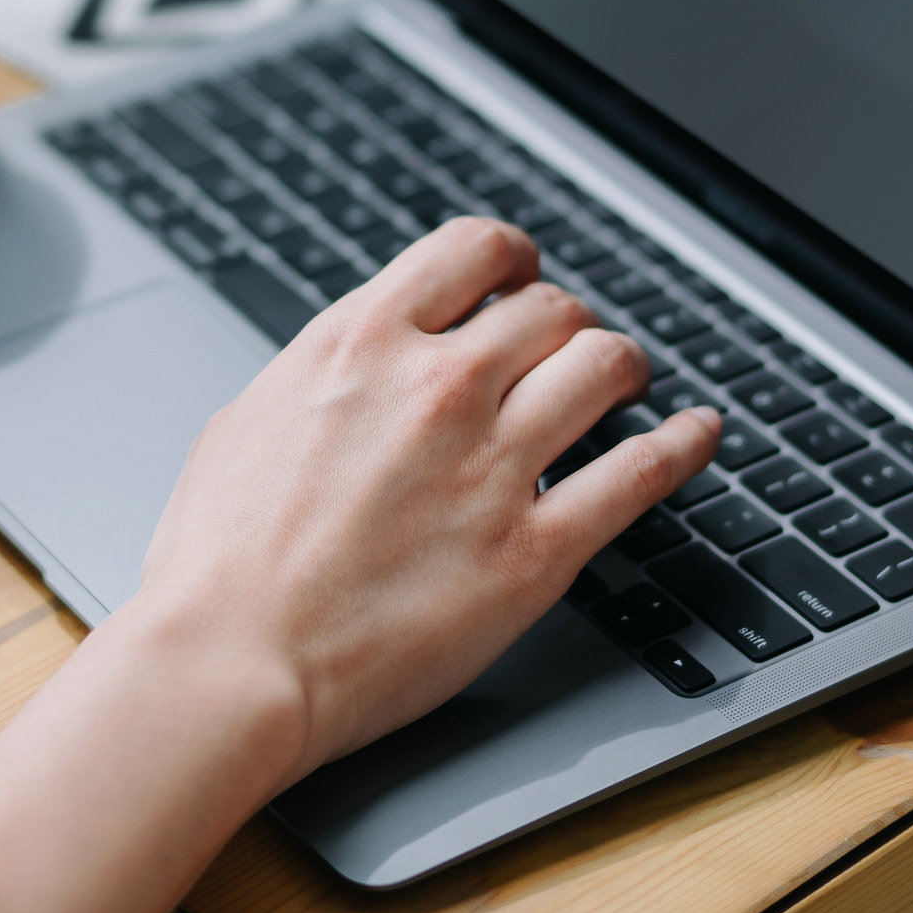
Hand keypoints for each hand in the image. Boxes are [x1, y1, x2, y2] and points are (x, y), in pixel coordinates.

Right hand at [127, 216, 721, 783]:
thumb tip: (353, 369)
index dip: (512, 258)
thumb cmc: (215, 563)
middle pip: (551, 309)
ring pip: (605, 368)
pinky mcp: (532, 553)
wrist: (229, 662)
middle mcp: (437, 387)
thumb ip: (320, 380)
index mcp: (360, 343)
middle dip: (565, 323)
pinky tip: (697, 433)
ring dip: (623, 369)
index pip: (473, 250)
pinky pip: (640, 475)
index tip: (520, 277)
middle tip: (567, 350)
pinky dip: (683, 444)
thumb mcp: (246, 422)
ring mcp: (492, 466)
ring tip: (628, 384)